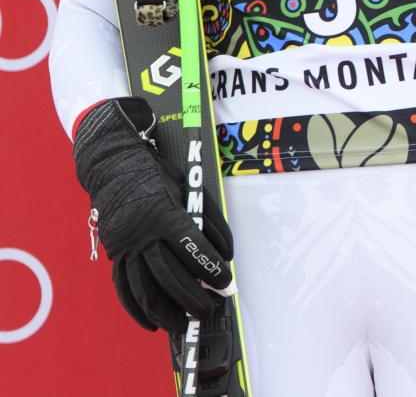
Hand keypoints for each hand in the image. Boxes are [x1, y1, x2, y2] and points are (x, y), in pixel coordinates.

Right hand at [73, 98, 233, 333]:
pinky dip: (137, 308)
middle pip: (169, 276)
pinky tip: (151, 322)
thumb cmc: (158, 176)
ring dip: (165, 311)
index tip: (225, 282)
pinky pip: (124, 287)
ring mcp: (125, 247)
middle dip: (192, 298)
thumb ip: (208, 220)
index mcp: (165, 215)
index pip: (192, 249)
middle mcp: (143, 235)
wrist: (115, 167)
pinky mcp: (115, 253)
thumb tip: (225, 251)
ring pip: (144, 288)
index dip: (210, 269)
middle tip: (209, 310)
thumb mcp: (190, 189)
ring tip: (183, 324)